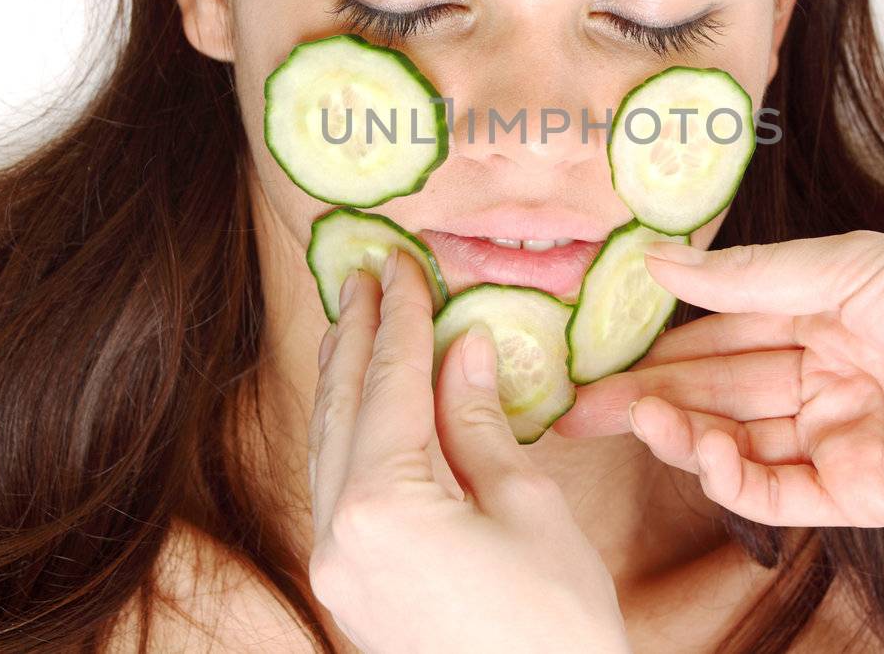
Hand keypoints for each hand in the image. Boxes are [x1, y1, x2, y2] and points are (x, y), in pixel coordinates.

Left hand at [307, 248, 630, 653]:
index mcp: (381, 506)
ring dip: (343, 381)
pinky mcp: (349, 589)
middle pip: (340, 410)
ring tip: (356, 324)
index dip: (400, 319)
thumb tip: (462, 348)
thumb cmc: (555, 625)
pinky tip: (363, 408)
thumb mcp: (527, 505)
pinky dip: (348, 434)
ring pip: (327, 448)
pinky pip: (335, 488)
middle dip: (356, 337)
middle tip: (365, 275)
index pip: (388, 386)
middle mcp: (338, 535)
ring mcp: (335, 567)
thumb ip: (478, 421)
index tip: (401, 265)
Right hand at [552, 230, 883, 527]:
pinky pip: (779, 491)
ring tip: (640, 419)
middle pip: (715, 392)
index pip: (717, 333)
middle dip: (645, 398)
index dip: (654, 342)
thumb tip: (656, 261)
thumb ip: (749, 278)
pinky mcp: (863, 492)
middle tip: (576, 407)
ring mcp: (840, 436)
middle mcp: (823, 376)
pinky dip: (733, 478)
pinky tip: (705, 451)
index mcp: (820, 315)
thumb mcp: (846, 266)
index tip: (591, 349)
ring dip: (682, 434)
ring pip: (736, 442)